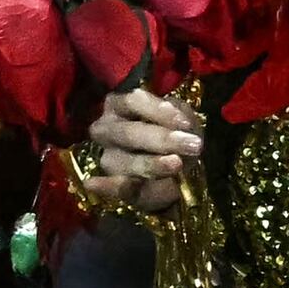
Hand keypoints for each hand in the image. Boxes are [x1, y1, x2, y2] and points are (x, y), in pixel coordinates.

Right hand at [81, 83, 204, 211]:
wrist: (182, 170)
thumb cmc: (177, 135)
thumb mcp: (183, 120)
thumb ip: (179, 118)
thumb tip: (178, 123)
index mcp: (120, 106)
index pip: (134, 101)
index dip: (159, 111)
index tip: (184, 123)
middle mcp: (107, 129)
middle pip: (129, 133)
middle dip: (162, 140)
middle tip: (193, 146)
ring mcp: (107, 157)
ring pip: (124, 160)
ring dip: (152, 163)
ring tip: (176, 164)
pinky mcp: (116, 184)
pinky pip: (111, 186)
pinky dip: (107, 186)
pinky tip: (95, 183)